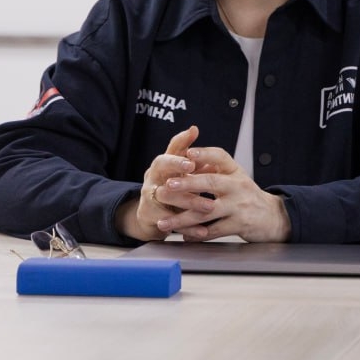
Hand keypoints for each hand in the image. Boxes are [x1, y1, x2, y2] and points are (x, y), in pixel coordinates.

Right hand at [116, 126, 201, 241]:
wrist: (152, 214)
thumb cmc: (171, 186)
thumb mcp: (179, 168)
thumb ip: (188, 151)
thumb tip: (194, 129)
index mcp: (162, 164)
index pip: (168, 153)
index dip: (179, 152)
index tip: (192, 159)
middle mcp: (153, 177)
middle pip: (161, 168)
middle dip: (178, 169)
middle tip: (194, 173)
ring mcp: (149, 197)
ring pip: (167, 196)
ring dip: (190, 202)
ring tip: (209, 206)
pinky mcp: (151, 216)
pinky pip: (170, 222)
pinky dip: (188, 227)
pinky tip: (203, 230)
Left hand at [157, 145, 291, 241]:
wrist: (272, 216)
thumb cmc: (247, 196)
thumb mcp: (236, 178)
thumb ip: (215, 170)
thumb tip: (187, 160)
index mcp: (236, 172)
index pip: (220, 157)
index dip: (204, 154)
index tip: (187, 153)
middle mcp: (238, 186)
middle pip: (211, 182)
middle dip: (187, 184)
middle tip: (167, 186)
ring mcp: (239, 206)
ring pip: (207, 211)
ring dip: (183, 217)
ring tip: (165, 222)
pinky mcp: (239, 225)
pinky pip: (213, 231)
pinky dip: (196, 235)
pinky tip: (183, 235)